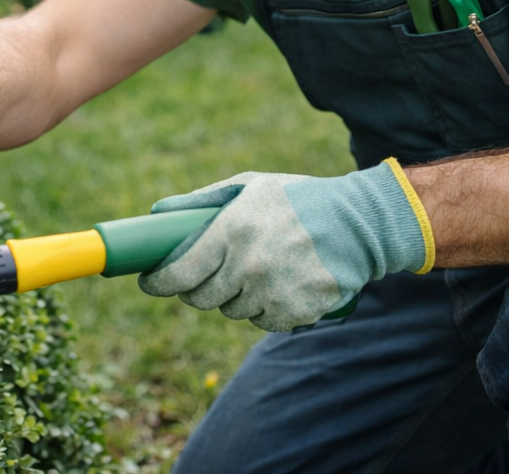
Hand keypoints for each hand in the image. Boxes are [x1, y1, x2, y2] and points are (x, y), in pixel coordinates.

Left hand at [138, 160, 433, 330]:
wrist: (358, 224)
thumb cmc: (296, 199)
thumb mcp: (249, 186)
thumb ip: (201, 201)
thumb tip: (156, 213)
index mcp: (232, 231)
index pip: (179, 272)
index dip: (159, 282)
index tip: (150, 282)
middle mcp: (248, 266)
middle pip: (200, 298)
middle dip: (196, 288)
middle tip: (204, 274)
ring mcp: (272, 293)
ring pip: (231, 310)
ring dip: (233, 296)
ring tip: (254, 269)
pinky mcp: (294, 314)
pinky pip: (262, 321)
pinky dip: (263, 308)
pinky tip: (277, 283)